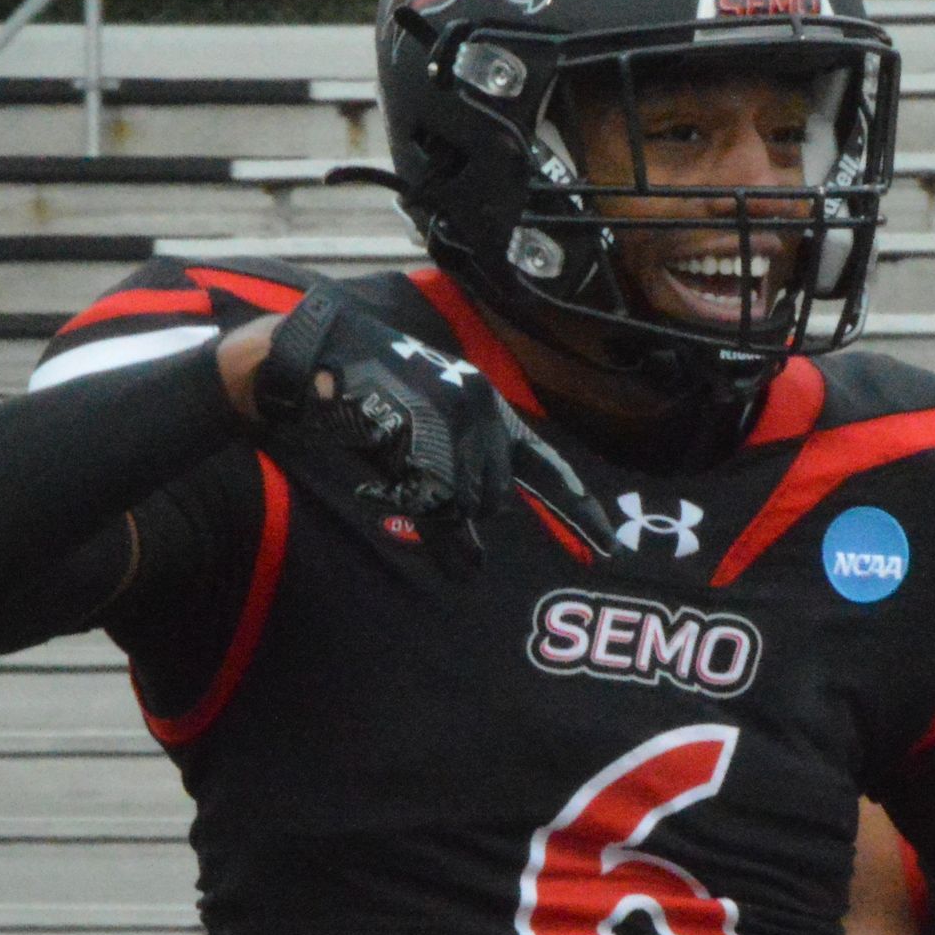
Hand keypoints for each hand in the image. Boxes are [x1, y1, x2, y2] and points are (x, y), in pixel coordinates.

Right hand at [245, 286, 606, 572]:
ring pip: (464, 503)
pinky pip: (436, 500)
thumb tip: (473, 574)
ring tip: (394, 460)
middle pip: (495, 499)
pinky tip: (386, 471)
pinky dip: (411, 499)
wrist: (324, 360)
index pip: (548, 467)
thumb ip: (455, 507)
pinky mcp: (432, 433)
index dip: (578, 509)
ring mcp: (460, 422)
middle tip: (413, 474)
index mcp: (490, 410)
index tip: (610, 547)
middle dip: (459, 503)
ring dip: (431, 500)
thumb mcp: (422, 454)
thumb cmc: (371, 405)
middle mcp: (485, 411)